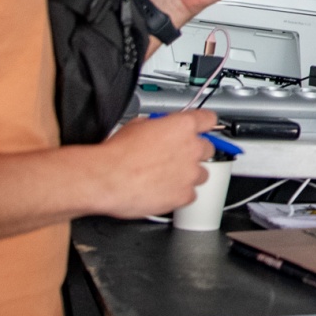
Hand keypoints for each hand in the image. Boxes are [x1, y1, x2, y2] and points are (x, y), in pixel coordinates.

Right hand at [91, 111, 214, 217]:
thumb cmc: (117, 154)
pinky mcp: (184, 195)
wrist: (107, 179)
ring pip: (202, 173)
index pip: (208, 119)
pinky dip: (180, 194)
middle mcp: (192, 148)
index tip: (203, 128)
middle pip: (208, 148)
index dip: (204, 124)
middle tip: (176, 157)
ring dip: (189, 174)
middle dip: (194, 152)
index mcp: (182, 126)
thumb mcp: (137, 125)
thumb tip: (158, 129)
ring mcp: (191, 173)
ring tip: (167, 177)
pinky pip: (191, 194)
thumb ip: (158, 126)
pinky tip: (164, 191)